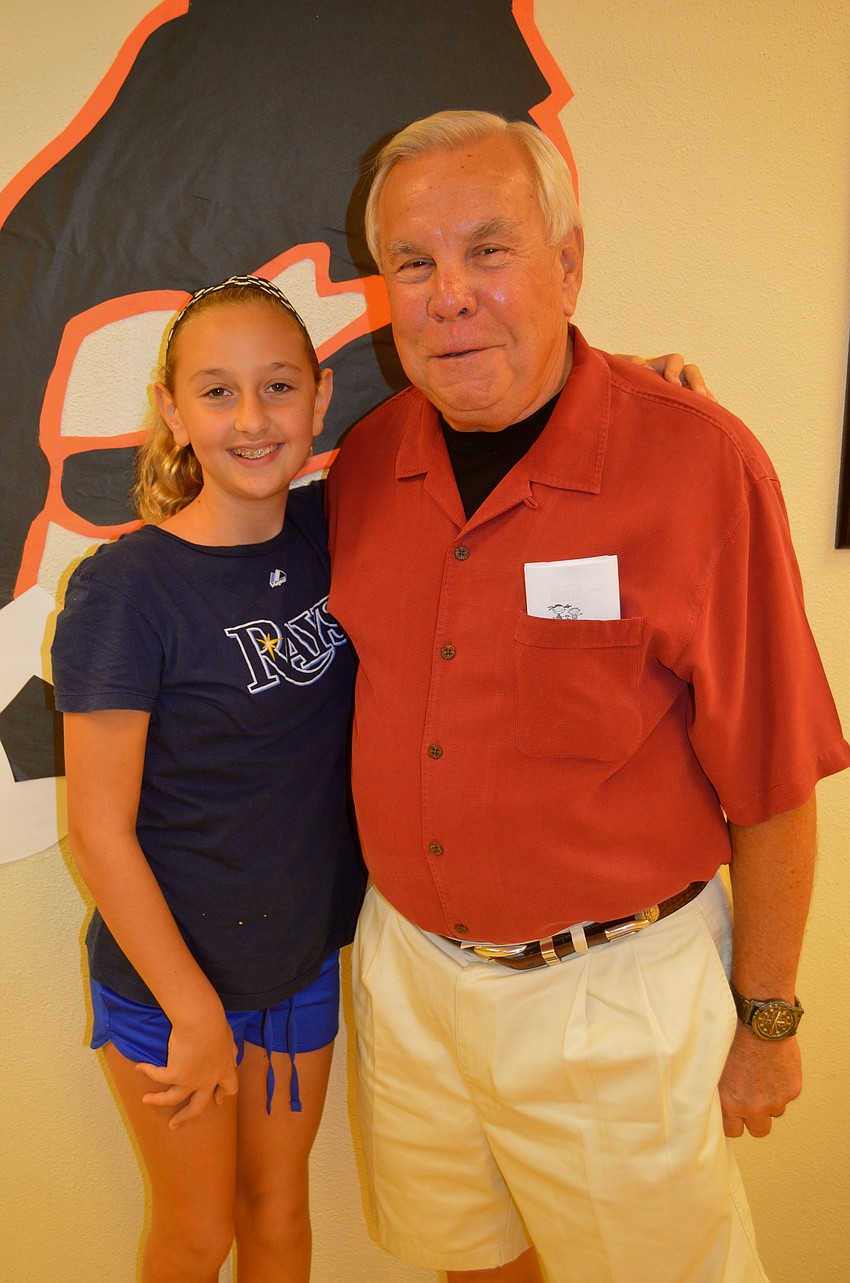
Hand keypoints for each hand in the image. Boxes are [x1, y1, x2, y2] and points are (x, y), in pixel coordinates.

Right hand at [136, 1011, 238, 1128]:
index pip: (229, 1088)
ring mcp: (191, 1080)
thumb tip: (231, 1055)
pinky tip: (140, 1067)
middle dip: (186, 1116)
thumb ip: (230, 1050)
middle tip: (175, 1123)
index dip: (222, 1094)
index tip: (217, 1100)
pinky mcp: (175, 1074)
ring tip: (146, 1100)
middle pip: (198, 1106)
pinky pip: (158, 1076)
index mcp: (224, 1069)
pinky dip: (148, 1070)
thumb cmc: (216, 1023)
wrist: (201, 1021)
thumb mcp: (229, 1037)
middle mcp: (207, 1080)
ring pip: (173, 1099)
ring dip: (158, 1100)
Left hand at [615, 352, 716, 400]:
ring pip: (697, 388)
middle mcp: (670, 376)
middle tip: (699, 396)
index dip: (675, 370)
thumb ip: (626, 364)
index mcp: (656, 366)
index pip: (674, 361)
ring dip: (705, 395)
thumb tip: (642, 364)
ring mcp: (676, 391)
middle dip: (697, 382)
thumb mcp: (615, 371)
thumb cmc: (612, 383)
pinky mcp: (678, 406)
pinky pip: (696, 404)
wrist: (610, 403)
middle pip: (692, 371)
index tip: (673, 384)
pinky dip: (705, 408)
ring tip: (712, 407)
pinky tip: (713, 416)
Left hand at [718, 1023, 801, 1137]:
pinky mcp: (792, 1090)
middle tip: (751, 1099)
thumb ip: (718, 1088)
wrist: (760, 1021)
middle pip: (758, 1130)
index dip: (734, 1121)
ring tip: (762, 1078)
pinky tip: (774, 1067)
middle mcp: (753, 1106)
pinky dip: (783, 1086)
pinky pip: (787, 1095)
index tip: (734, 1112)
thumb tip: (713, 1098)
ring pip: (775, 1112)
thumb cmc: (733, 1035)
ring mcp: (775, 1100)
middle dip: (755, 1118)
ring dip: (770, 1101)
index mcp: (730, 1102)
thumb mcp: (716, 1064)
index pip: (732, 1131)